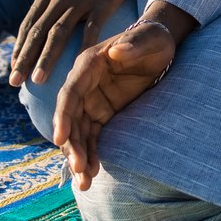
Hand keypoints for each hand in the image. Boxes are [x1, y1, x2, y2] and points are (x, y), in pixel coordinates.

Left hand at [9, 0, 136, 86]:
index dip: (19, 48)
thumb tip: (36, 26)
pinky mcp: (101, 2)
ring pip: (58, 33)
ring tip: (37, 80)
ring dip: (46, 58)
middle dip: (24, 58)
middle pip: (38, 32)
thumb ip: (49, 1)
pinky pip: (90, 29)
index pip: (28, 25)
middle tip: (14, 82)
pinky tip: (77, 66)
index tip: (13, 69)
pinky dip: (82, 48)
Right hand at [54, 18, 177, 188]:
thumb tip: (116, 50)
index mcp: (89, 63)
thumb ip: (134, 43)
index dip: (64, 115)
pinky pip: (91, 137)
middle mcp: (84, 84)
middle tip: (78, 170)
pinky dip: (90, 154)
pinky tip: (92, 174)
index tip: (60, 138)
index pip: (71, 91)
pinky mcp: (101, 113)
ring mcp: (91, 100)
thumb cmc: (154, 38)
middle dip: (71, 144)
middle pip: (71, 117)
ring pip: (78, 132)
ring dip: (78, 156)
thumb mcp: (150, 38)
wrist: (160, 47)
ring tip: (84, 182)